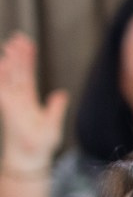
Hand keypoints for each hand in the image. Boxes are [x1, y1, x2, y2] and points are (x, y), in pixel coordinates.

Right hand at [0, 32, 67, 167]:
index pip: (28, 75)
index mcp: (28, 100)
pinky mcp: (8, 110)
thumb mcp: (53, 125)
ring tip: (10, 46)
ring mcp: (12, 104)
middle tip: (17, 37)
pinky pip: (3, 91)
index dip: (27, 60)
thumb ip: (56, 109)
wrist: (30, 159)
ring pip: (10, 78)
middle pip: (18, 72)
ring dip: (10, 63)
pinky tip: (1, 66)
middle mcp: (18, 99)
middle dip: (18, 55)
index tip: (27, 44)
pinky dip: (1, 79)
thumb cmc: (41, 145)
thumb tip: (62, 93)